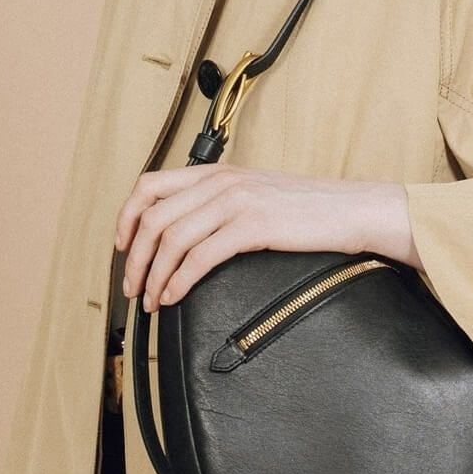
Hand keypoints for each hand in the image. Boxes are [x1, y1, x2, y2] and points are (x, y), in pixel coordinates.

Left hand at [114, 164, 420, 310]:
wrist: (351, 210)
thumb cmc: (307, 210)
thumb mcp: (254, 196)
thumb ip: (219, 205)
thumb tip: (184, 235)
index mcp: (216, 173)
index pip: (150, 186)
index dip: (126, 217)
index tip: (121, 246)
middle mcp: (220, 181)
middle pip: (153, 217)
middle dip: (134, 258)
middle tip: (132, 288)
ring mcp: (236, 201)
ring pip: (171, 238)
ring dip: (153, 275)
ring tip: (151, 301)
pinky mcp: (253, 225)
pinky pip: (200, 256)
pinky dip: (178, 280)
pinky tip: (174, 296)